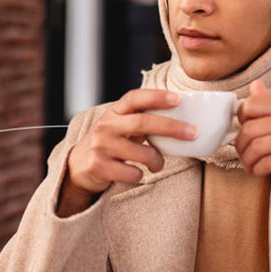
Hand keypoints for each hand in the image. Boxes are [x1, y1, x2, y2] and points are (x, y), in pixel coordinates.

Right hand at [58, 89, 196, 215]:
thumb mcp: (120, 126)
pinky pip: (132, 172)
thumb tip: (181, 120)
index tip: (177, 98)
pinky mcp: (99, 166)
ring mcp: (101, 146)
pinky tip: (137, 173)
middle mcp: (106, 126)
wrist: (78, 166)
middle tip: (192, 132)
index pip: (134, 98)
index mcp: (114, 112)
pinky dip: (141, 174)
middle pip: (142, 123)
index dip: (156, 97)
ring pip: (141, 153)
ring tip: (158, 164)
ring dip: (157, 160)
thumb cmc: (110, 144)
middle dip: (171, 127)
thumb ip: (141, 120)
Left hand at [234, 80, 270, 186]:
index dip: (240, 119)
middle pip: (250, 129)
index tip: (242, 130)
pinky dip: (259, 169)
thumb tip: (254, 85)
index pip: (252, 104)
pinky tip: (261, 170)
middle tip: (243, 155)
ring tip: (251, 165)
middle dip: (240, 146)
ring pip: (257, 147)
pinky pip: (268, 163)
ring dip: (248, 160)